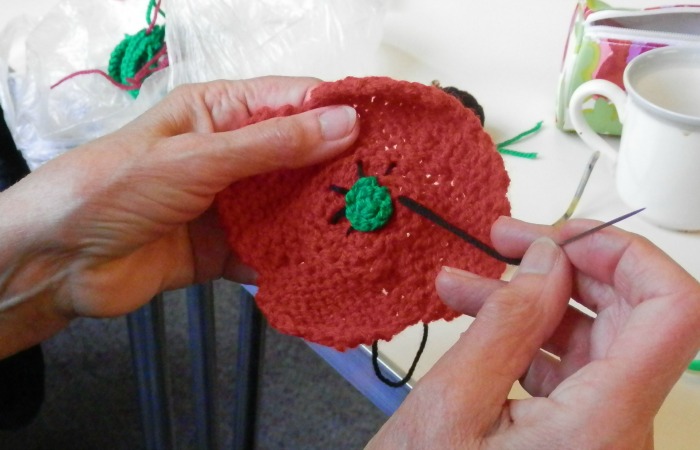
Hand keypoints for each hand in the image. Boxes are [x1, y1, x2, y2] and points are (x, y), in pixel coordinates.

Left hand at [0, 76, 357, 356]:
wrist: (59, 262)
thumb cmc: (114, 188)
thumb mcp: (199, 158)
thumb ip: (273, 145)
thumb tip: (343, 122)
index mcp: (220, 113)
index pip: (293, 101)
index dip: (340, 111)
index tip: (387, 130)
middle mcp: (232, 155)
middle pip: (300, 157)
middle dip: (339, 172)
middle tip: (388, 187)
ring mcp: (231, 203)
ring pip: (290, 206)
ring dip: (321, 218)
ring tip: (369, 229)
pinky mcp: (226, 247)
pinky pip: (271, 251)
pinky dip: (293, 260)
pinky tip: (326, 267)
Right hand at [367, 217, 699, 448]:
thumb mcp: (451, 406)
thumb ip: (506, 324)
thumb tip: (548, 258)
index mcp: (601, 425)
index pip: (673, 311)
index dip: (628, 255)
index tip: (564, 239)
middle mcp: (619, 430)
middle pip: (631, 316)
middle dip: (563, 267)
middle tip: (505, 242)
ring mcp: (601, 434)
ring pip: (590, 338)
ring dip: (530, 300)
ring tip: (466, 281)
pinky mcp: (578, 436)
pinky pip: (566, 367)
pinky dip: (523, 335)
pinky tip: (475, 318)